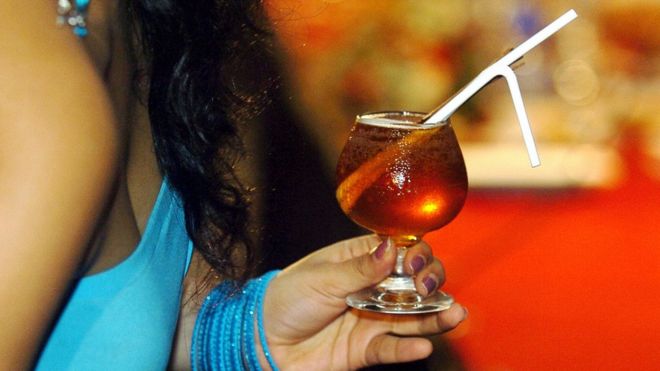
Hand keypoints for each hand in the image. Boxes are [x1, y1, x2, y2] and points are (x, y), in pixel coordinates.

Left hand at [263, 235, 466, 369]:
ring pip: (414, 316)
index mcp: (362, 260)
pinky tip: (422, 345)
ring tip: (455, 314)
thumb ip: (359, 268)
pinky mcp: (367, 349)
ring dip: (437, 316)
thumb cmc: (287, 298)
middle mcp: (375, 288)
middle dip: (430, 281)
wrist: (264, 339)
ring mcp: (374, 318)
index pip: (402, 251)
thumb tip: (393, 249)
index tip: (415, 261)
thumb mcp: (321, 277)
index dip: (416, 253)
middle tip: (426, 287)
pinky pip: (393, 348)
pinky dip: (408, 349)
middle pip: (416, 282)